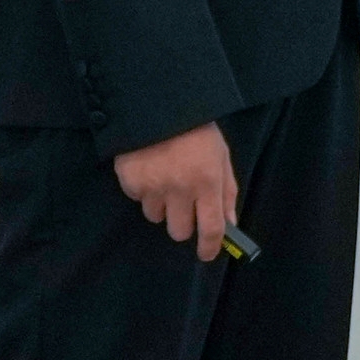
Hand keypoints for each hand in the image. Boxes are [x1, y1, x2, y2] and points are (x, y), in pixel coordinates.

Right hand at [114, 122, 239, 261]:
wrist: (159, 105)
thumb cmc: (197, 130)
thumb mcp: (221, 155)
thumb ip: (226, 191)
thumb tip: (229, 224)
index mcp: (208, 181)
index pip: (211, 227)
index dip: (210, 247)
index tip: (207, 255)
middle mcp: (181, 189)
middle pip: (179, 231)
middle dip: (183, 223)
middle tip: (184, 205)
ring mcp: (153, 187)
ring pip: (156, 217)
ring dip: (162, 205)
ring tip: (166, 177)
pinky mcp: (130, 182)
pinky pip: (138, 199)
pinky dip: (144, 190)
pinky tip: (150, 167)